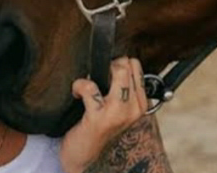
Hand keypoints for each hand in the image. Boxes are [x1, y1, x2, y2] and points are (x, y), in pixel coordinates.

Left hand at [59, 57, 147, 172]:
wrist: (85, 157)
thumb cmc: (98, 127)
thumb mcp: (117, 108)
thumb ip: (121, 87)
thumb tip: (113, 59)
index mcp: (141, 104)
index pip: (134, 65)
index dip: (115, 63)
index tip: (103, 73)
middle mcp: (134, 108)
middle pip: (126, 64)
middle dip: (106, 63)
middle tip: (95, 78)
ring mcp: (118, 113)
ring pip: (117, 71)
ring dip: (96, 72)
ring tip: (87, 86)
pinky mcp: (99, 118)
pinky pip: (89, 87)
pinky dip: (78, 86)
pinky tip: (76, 94)